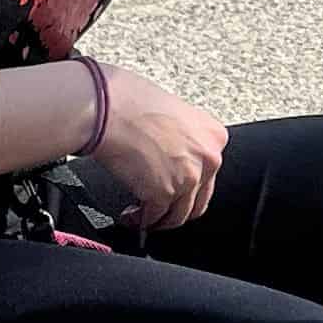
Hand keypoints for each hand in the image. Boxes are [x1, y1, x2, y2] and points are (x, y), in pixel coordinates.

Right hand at [86, 62, 227, 233]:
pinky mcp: (163, 194)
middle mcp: (208, 158)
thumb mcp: (173, 112)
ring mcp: (188, 178)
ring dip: (159, 219)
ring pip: (178, 215)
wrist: (108, 108)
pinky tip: (130, 216)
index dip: (188, 183)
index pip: (209, 172)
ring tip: (142, 215)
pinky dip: (141, 221)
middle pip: (198, 199)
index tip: (174, 187)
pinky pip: (154, 218)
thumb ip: (183, 137)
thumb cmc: (130, 101)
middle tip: (159, 208)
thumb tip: (173, 153)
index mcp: (214, 136)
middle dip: (176, 206)